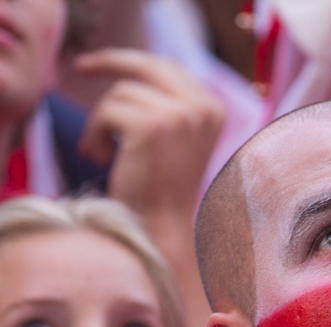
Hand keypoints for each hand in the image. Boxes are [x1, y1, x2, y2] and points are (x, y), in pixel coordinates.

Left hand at [77, 48, 225, 218]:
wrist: (163, 226)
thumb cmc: (162, 188)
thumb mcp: (177, 139)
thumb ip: (170, 104)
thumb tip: (135, 65)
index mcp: (213, 109)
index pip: (168, 67)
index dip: (133, 63)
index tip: (101, 66)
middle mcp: (202, 107)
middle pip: (146, 65)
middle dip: (109, 61)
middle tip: (80, 67)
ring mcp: (179, 115)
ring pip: (121, 92)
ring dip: (101, 122)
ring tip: (101, 153)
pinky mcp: (151, 126)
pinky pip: (107, 111)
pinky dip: (94, 134)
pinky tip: (101, 158)